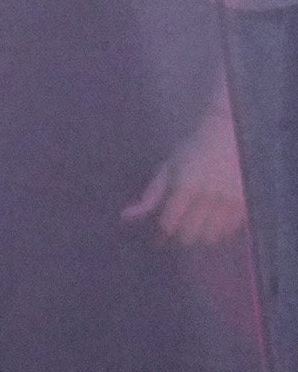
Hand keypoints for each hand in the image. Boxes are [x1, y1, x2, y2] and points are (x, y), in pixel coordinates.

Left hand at [123, 100, 248, 246]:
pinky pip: (229, 230)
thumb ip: (151, 195)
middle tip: (179, 229)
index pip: (169, 223)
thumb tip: (126, 217)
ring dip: (199, 235)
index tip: (159, 235)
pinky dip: (218, 231)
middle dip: (180, 235)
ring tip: (195, 225)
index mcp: (185, 185)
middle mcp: (207, 196)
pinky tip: (212, 221)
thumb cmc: (194, 151)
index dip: (162, 232)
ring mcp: (229, 201)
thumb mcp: (169, 168)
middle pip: (189, 234)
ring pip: (210, 236)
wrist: (230, 135)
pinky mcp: (245, 204)